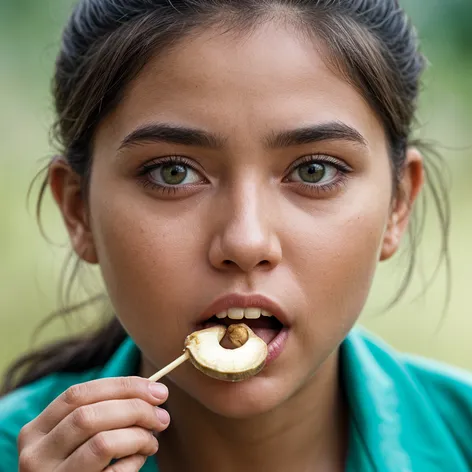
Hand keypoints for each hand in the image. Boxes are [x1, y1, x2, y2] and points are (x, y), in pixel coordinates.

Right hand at [17, 377, 169, 470]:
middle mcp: (36, 455)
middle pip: (89, 416)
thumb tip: (155, 392)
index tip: (157, 390)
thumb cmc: (79, 465)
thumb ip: (104, 411)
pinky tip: (139, 459)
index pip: (79, 394)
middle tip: (162, 417)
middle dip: (135, 410)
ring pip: (102, 443)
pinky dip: (134, 462)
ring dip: (138, 436)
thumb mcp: (76, 437)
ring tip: (151, 441)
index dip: (122, 386)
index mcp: (36, 430)